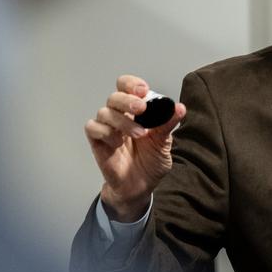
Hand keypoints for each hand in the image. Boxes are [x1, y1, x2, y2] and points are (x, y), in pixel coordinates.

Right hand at [84, 75, 185, 221]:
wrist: (141, 186)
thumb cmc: (150, 162)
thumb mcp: (164, 143)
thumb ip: (168, 124)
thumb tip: (179, 108)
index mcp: (136, 112)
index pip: (126, 88)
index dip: (131, 84)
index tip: (143, 89)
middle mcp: (120, 116)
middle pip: (115, 97)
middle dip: (127, 99)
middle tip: (141, 108)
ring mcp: (108, 129)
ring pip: (104, 112)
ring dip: (123, 121)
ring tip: (140, 134)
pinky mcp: (97, 142)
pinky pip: (92, 128)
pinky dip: (106, 132)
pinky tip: (118, 143)